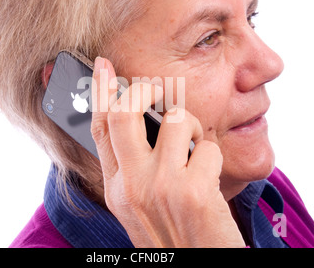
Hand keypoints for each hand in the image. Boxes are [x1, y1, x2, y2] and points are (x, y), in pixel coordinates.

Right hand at [91, 57, 244, 247]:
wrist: (195, 267)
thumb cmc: (170, 233)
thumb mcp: (138, 203)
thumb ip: (131, 164)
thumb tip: (135, 120)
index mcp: (116, 187)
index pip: (100, 128)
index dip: (100, 92)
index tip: (103, 66)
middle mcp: (132, 185)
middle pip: (125, 112)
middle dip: (142, 89)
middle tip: (155, 91)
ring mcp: (161, 187)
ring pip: (176, 120)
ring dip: (192, 127)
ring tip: (193, 147)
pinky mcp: (194, 192)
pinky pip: (208, 146)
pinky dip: (213, 155)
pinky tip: (210, 176)